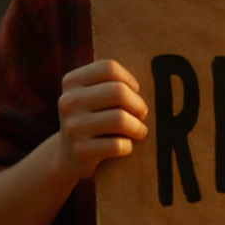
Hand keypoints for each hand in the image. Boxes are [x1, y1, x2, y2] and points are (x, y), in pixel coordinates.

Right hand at [54, 59, 148, 179]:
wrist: (70, 156)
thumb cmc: (95, 120)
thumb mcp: (94, 96)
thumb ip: (113, 83)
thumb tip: (155, 76)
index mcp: (72, 81)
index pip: (109, 68)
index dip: (130, 81)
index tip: (134, 93)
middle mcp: (68, 101)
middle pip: (118, 91)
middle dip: (138, 105)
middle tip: (141, 115)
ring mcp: (72, 127)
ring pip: (120, 119)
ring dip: (138, 127)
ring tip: (139, 131)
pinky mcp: (80, 151)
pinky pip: (118, 145)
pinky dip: (129, 147)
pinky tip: (126, 147)